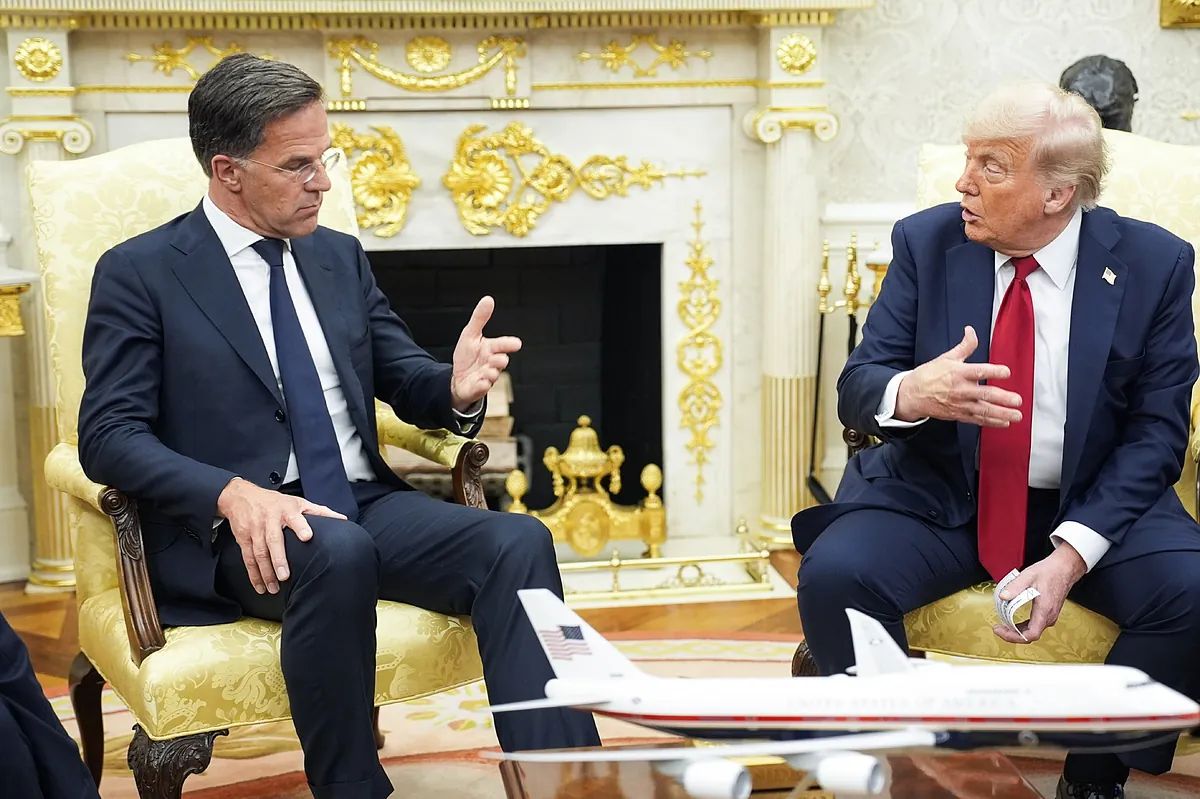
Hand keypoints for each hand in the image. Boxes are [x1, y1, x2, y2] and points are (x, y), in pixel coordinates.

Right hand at [215, 477, 345, 594]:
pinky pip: (248, 558)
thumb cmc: (275, 501)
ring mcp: (255, 530)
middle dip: (278, 559)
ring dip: (266, 572)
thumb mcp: (298, 502)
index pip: (295, 518)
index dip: (301, 527)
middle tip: (285, 576)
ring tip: (274, 588)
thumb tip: (342, 519)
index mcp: (287, 510)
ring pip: (259, 553)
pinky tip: (260, 586)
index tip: (307, 536)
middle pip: (273, 540)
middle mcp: (269, 519)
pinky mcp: (244, 539)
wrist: (242, 496)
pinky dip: (253, 574)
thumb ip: (319, 511)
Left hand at [451, 296, 521, 410]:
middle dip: (500, 360)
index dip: (508, 344)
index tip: (516, 344)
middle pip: (501, 361)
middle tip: (498, 358)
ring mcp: (486, 377)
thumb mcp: (470, 335)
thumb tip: (488, 299)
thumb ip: (480, 318)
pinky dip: (482, 385)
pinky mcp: (478, 388)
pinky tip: (480, 382)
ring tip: (486, 370)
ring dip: (491, 373)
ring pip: (493, 375)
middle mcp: (491, 363)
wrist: (458, 378)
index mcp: (491, 349)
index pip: (502, 345)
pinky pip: (482, 388)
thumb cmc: (467, 356)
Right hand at [894, 326, 1023, 425]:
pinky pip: (977, 420)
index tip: (1007, 372)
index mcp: (958, 373)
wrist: (911, 395)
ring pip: (984, 410)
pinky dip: (991, 422)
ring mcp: (960, 404)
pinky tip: (1004, 422)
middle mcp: (960, 390)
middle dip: (1003, 398)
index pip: (979, 371)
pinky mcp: (958, 415)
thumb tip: (971, 331)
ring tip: (1016, 415)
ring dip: (1002, 414)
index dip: (994, 372)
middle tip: (1017, 400)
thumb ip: (964, 346)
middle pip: (985, 394)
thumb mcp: (946, 358)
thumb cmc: (929, 375)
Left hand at [991, 544, 1086, 643]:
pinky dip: (1022, 625)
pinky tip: (1013, 620)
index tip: (1000, 630)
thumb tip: (1002, 597)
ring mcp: (1050, 616)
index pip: (1031, 634)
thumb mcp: (1028, 575)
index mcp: (1044, 610)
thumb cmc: (1050, 571)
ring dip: (1017, 631)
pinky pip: (1035, 625)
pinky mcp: (1049, 613)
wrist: (1065, 568)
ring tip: (1002, 624)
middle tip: (997, 627)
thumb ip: (1015, 586)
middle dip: (1012, 634)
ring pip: (1032, 631)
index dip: (1014, 636)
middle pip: (1030, 635)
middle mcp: (1049, 616)